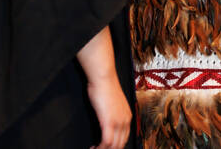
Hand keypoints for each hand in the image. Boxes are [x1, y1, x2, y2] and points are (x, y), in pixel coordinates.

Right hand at [77, 27, 130, 148]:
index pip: (125, 138)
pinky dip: (100, 148)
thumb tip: (106, 120)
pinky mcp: (109, 121)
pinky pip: (107, 142)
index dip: (115, 146)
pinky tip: (93, 147)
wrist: (104, 77)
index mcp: (127, 115)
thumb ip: (112, 113)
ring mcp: (118, 121)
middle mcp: (126, 120)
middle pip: (121, 144)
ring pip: (114, 145)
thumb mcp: (112, 103)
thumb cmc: (105, 87)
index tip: (105, 147)